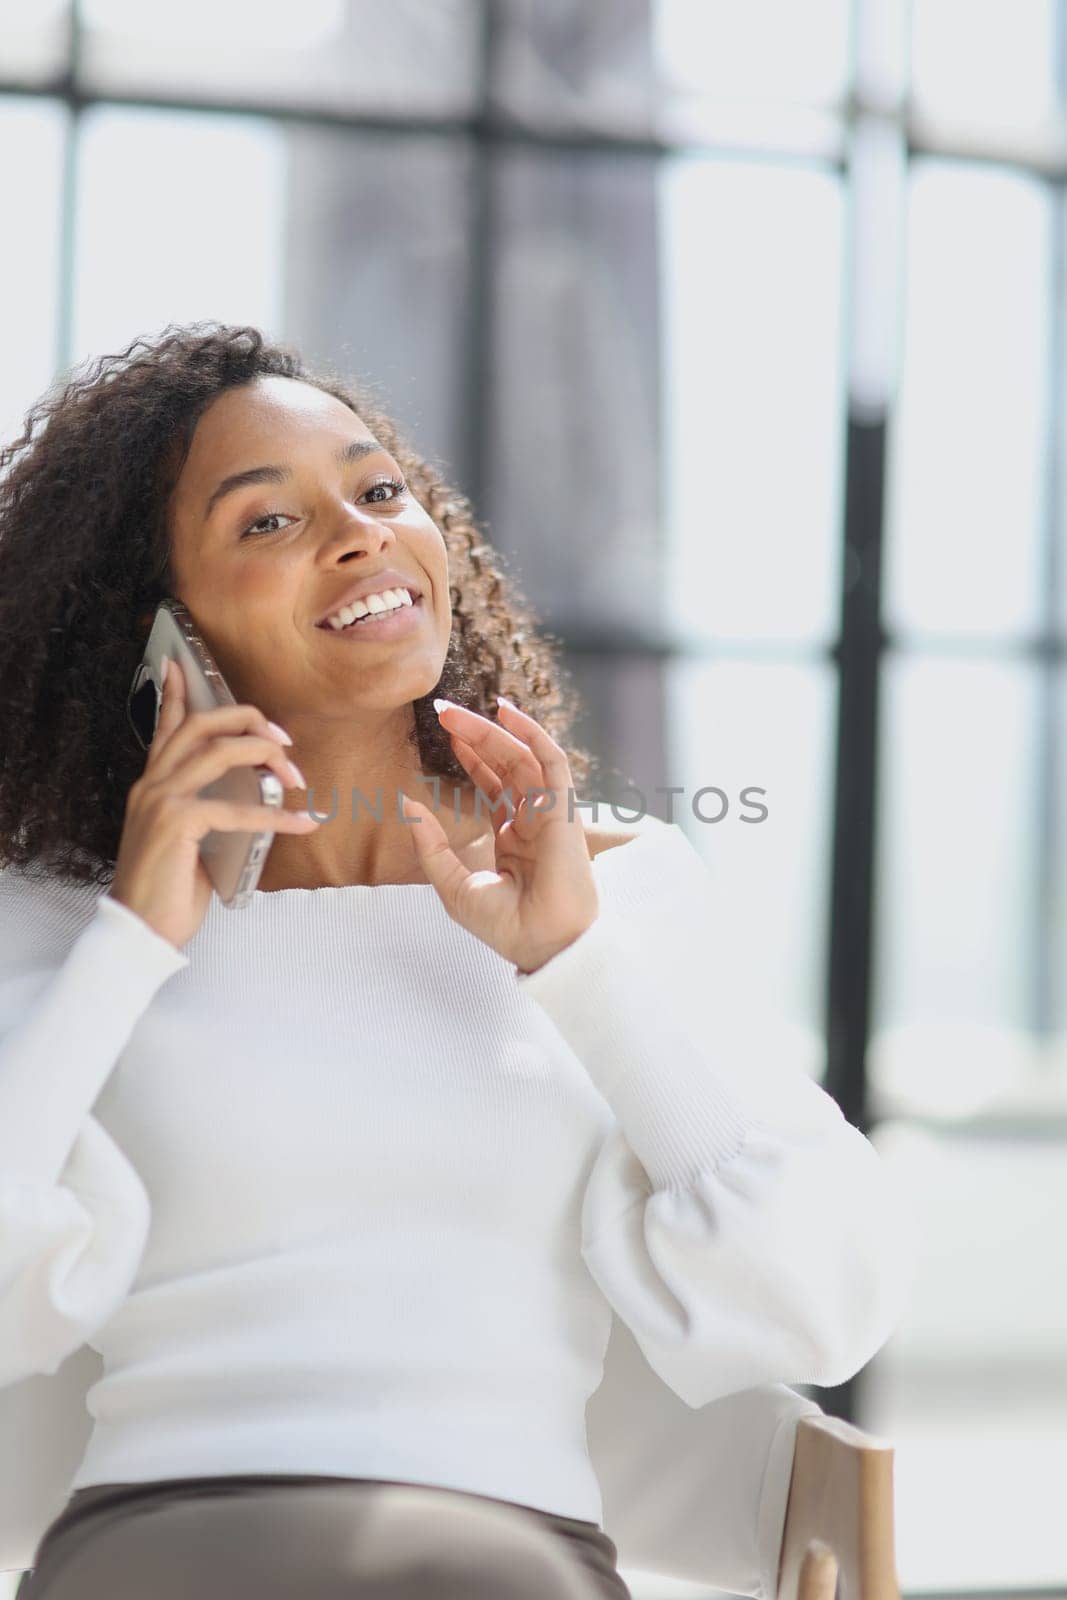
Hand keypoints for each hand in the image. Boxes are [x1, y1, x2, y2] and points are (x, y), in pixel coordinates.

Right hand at [108, 656, 319, 950]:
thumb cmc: (168, 891)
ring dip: (266, 758)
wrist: (139, 931)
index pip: (166, 727)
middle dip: (248, 721)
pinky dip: (276, 817)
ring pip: (219, 752)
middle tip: (284, 739)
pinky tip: (304, 824)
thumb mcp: (189, 843)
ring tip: (297, 778)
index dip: (177, 693)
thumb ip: (209, 813)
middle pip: (202, 726)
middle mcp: (151, 784)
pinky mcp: (177, 823)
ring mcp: (161, 801)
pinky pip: (237, 809)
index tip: (181, 662)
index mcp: (151, 785)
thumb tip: (250, 803)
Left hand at [401, 697, 598, 974]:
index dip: (472, 759)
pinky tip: (505, 713)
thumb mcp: (453, 884)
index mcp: (514, 841)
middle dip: (475, 737)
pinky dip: (531, 734)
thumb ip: (431, 846)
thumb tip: (407, 804)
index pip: (495, 787)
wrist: (541, 943)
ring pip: (522, 758)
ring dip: (491, 731)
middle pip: (505, 766)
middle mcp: (533, 822)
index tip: (447, 734)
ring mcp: (549, 813)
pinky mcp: (563, 808)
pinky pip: (550, 761)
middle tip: (442, 711)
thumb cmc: (504, 925)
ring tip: (456, 712)